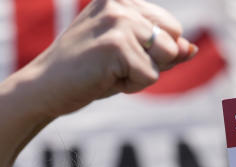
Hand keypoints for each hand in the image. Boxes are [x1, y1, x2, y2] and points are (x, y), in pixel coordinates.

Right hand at [20, 0, 194, 118]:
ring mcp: (118, 22)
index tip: (114, 54)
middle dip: (151, 61)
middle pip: (173, 40)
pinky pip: (150, 76)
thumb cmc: (84, 73)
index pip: (170, 27)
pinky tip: (103, 79)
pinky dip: (131, 87)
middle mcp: (120, 3)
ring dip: (141, 75)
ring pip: (165, 58)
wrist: (43, 88)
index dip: (152, 52)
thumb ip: (161, 50)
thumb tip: (192, 49)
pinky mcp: (117, 45)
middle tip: (111, 65)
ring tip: (108, 71)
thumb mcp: (127, 55)